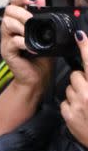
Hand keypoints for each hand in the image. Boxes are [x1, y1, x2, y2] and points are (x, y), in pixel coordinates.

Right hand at [0, 0, 52, 96]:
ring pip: (7, 23)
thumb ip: (42, 15)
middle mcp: (10, 30)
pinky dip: (24, 43)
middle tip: (31, 20)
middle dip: (22, 13)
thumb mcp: (45, 32)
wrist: (37, 77)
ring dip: (21, 26)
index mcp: (18, 22)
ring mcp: (6, 41)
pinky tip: (32, 47)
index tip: (32, 0)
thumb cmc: (40, 57)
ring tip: (30, 33)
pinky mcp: (6, 52)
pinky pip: (12, 41)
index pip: (14, 3)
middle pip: (8, 11)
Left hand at [60, 31, 87, 145]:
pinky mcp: (68, 115)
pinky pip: (65, 102)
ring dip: (76, 92)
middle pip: (76, 75)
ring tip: (86, 103)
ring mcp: (77, 105)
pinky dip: (71, 105)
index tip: (79, 35)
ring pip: (69, 88)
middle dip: (81, 80)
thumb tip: (86, 69)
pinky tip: (80, 111)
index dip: (85, 46)